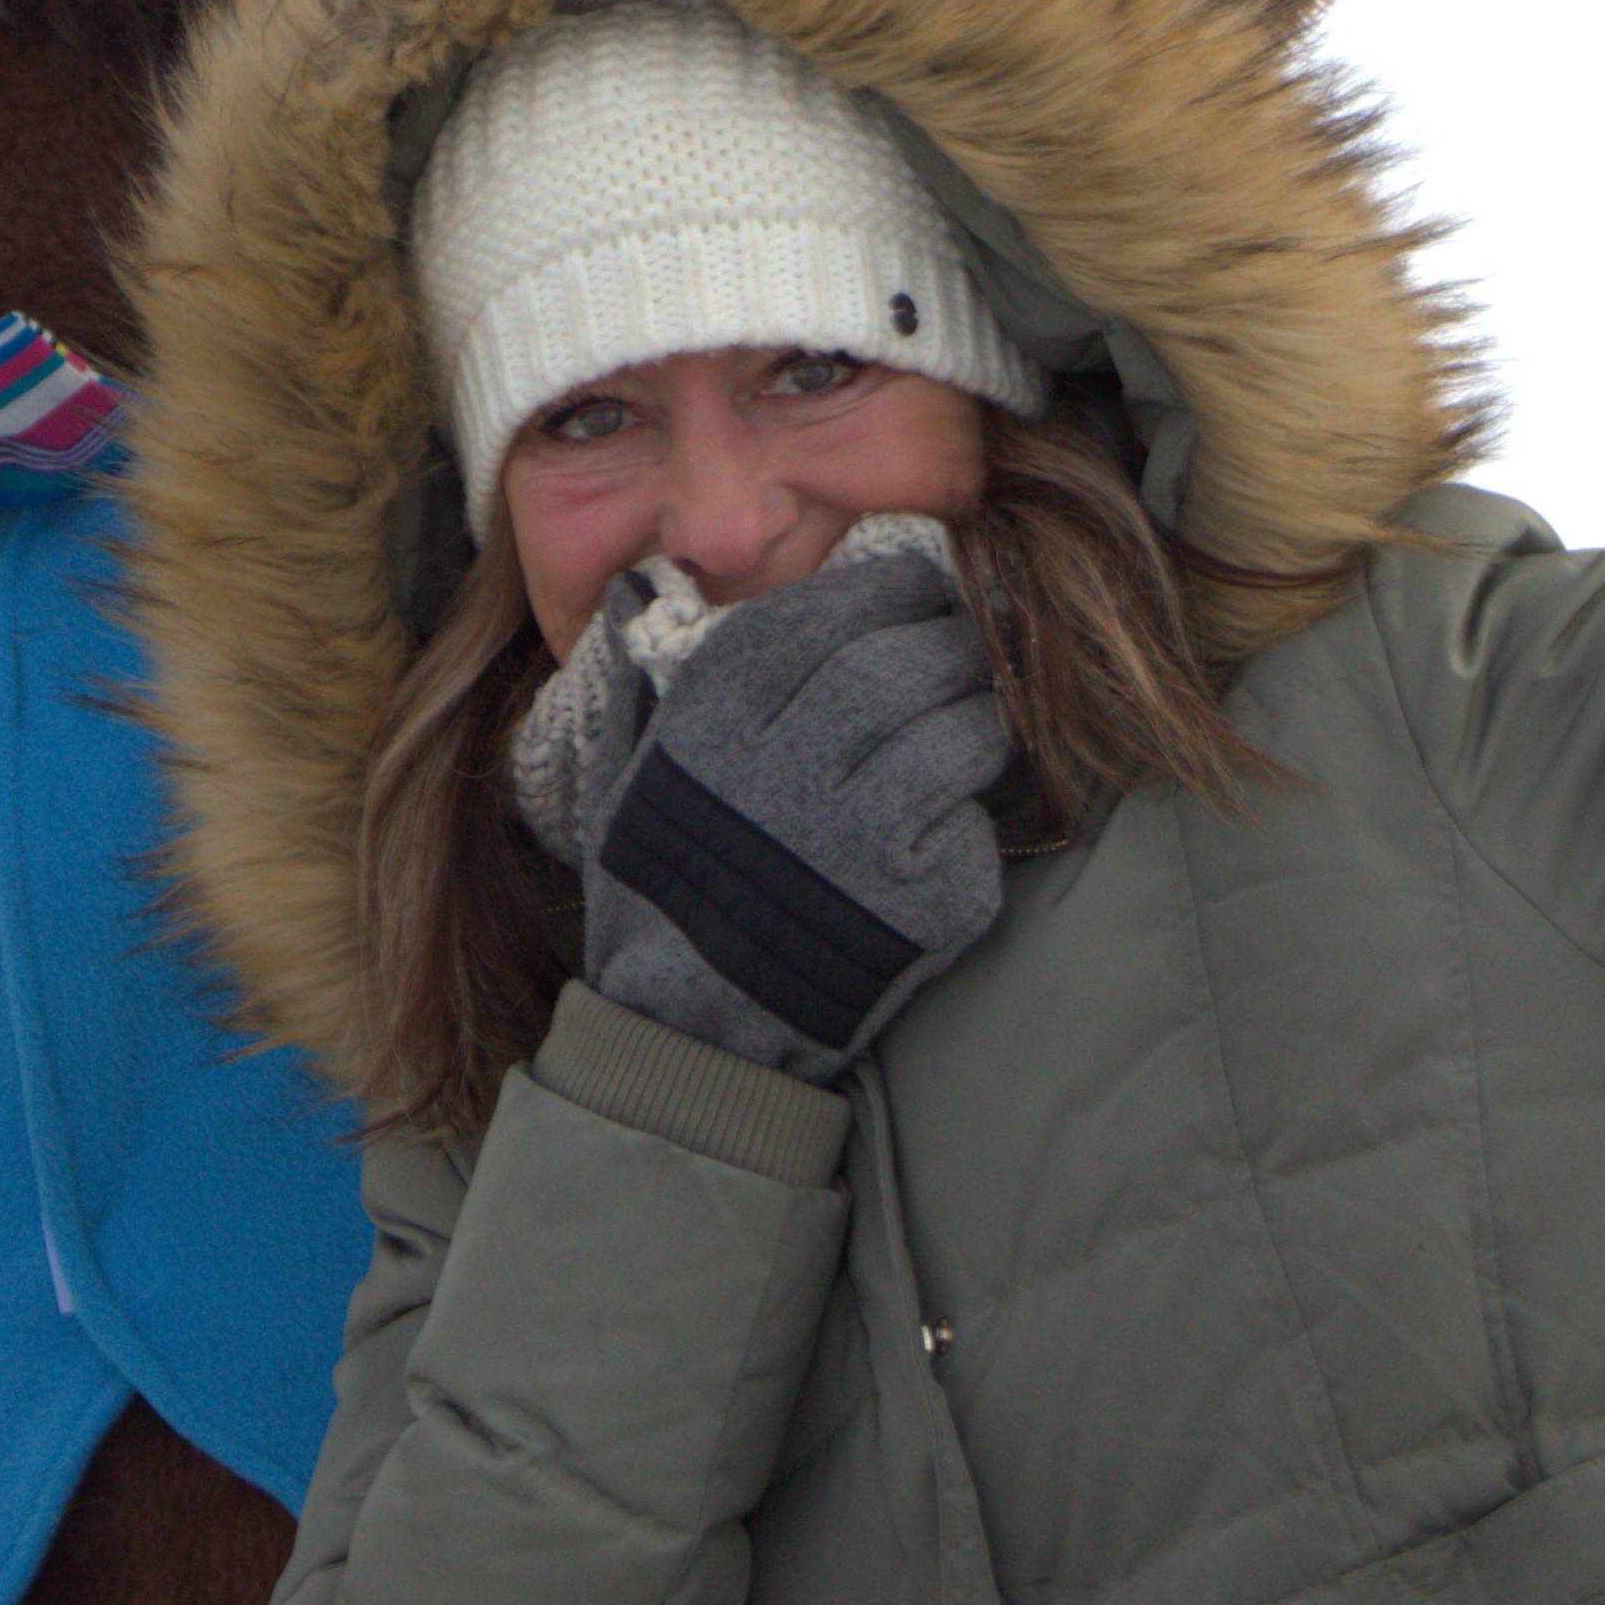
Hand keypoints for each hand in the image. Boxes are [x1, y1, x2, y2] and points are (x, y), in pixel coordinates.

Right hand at [518, 530, 1009, 1083]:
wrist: (691, 1026)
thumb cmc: (660, 881)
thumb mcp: (626, 765)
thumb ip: (644, 667)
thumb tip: (641, 579)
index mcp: (720, 715)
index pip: (835, 610)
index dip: (891, 589)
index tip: (914, 589)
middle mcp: (792, 761)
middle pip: (907, 660)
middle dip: (948, 641)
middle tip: (961, 645)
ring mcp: (864, 834)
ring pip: (962, 732)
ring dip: (977, 717)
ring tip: (968, 721)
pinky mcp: (924, 898)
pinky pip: (974, 817)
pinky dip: (972, 806)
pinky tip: (950, 810)